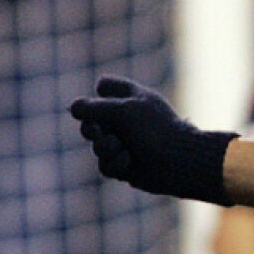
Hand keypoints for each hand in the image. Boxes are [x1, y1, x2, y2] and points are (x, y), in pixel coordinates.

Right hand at [69, 76, 236, 203]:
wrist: (179, 162)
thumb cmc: (155, 130)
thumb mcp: (122, 111)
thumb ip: (94, 107)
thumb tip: (73, 108)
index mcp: (132, 98)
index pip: (104, 87)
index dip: (99, 94)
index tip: (103, 99)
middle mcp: (127, 119)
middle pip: (90, 120)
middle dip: (91, 128)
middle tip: (99, 131)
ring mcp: (126, 143)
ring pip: (96, 146)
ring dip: (106, 147)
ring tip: (123, 149)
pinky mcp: (126, 165)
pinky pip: (105, 165)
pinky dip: (115, 164)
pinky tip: (130, 162)